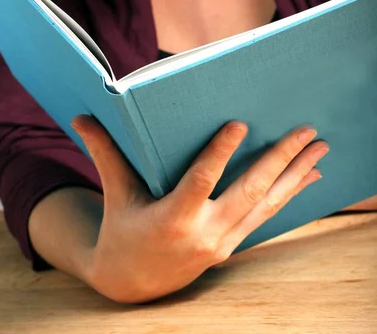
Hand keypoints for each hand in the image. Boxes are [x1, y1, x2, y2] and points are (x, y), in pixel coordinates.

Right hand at [71, 116, 328, 302]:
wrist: (131, 283)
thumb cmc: (121, 230)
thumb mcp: (115, 193)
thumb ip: (104, 153)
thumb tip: (81, 116)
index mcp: (171, 217)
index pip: (201, 180)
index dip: (220, 152)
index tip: (241, 124)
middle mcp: (203, 232)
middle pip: (249, 191)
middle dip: (281, 159)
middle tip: (306, 131)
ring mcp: (223, 242)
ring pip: (266, 205)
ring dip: (295, 176)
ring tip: (319, 150)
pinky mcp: (231, 244)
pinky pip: (265, 216)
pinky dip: (288, 195)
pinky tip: (307, 177)